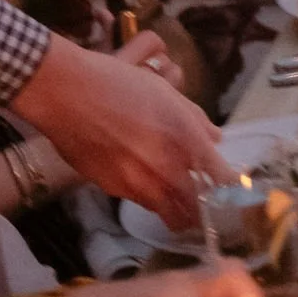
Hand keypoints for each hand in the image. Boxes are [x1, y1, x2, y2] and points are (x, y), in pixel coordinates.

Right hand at [15, 36, 221, 231]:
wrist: (68, 94)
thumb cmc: (119, 84)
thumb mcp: (164, 92)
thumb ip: (194, 118)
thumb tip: (215, 139)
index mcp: (185, 139)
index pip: (221, 179)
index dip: (230, 190)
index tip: (229, 192)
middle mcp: (166, 168)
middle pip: (194, 210)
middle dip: (201, 212)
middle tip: (201, 207)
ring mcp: (138, 184)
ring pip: (166, 212)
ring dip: (174, 210)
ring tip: (172, 198)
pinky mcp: (113, 190)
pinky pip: (139, 201)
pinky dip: (146, 197)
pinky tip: (138, 179)